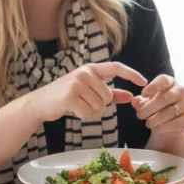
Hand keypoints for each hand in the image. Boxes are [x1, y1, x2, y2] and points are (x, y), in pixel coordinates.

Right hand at [30, 62, 145, 123]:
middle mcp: (85, 73)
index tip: (144, 82)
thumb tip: (131, 96)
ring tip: (77, 105)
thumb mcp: (89, 91)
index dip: (132, 74)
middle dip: (100, 104)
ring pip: (100, 105)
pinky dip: (83, 115)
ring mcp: (77, 83)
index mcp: (91, 69)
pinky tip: (72, 110)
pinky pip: (89, 112)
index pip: (116, 67)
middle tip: (83, 102)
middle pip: (108, 96)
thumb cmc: (67, 97)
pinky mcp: (70, 96)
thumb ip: (111, 93)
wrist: (40, 103)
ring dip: (90, 110)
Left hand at [130, 74, 183, 134]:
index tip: (143, 94)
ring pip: (168, 112)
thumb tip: (135, 101)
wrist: (171, 122)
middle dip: (149, 108)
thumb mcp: (147, 102)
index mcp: (171, 82)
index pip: (163, 80)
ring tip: (148, 123)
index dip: (152, 86)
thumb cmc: (157, 107)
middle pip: (165, 98)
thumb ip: (140, 101)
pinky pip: (174, 124)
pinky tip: (157, 128)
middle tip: (140, 115)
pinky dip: (162, 127)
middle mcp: (181, 91)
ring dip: (154, 119)